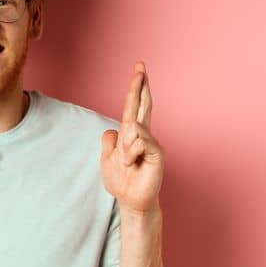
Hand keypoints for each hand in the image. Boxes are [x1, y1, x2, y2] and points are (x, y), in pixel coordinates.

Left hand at [100, 61, 163, 213]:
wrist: (130, 199)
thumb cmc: (121, 180)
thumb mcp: (108, 158)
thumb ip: (110, 141)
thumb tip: (113, 128)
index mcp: (132, 134)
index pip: (135, 106)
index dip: (136, 89)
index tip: (139, 70)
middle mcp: (144, 134)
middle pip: (143, 105)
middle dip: (140, 85)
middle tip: (140, 66)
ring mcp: (152, 143)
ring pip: (132, 128)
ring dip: (124, 151)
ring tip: (128, 165)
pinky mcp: (157, 153)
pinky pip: (140, 141)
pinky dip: (130, 154)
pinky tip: (133, 163)